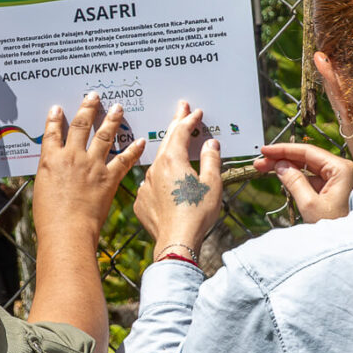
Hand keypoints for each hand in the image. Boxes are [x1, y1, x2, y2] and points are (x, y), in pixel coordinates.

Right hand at [34, 94, 145, 243]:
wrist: (67, 231)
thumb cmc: (49, 219)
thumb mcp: (42, 191)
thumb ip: (50, 176)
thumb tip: (54, 172)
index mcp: (50, 160)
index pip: (52, 133)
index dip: (54, 119)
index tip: (58, 108)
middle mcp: (71, 157)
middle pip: (80, 125)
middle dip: (87, 108)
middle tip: (94, 96)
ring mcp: (92, 165)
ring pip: (103, 135)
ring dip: (112, 120)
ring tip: (118, 108)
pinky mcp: (108, 178)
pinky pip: (124, 159)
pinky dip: (133, 150)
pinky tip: (140, 141)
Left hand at [133, 101, 221, 256]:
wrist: (176, 242)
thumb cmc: (197, 213)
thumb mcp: (212, 184)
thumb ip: (211, 160)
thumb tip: (210, 144)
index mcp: (172, 160)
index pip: (180, 132)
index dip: (188, 119)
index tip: (194, 111)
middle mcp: (154, 169)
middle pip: (166, 142)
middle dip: (175, 125)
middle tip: (180, 110)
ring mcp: (144, 185)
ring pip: (157, 164)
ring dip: (167, 154)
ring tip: (176, 149)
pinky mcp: (140, 202)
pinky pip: (150, 185)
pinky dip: (159, 179)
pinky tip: (167, 184)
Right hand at [253, 143, 352, 222]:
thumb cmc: (338, 228)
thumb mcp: (310, 205)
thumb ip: (294, 182)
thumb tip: (281, 166)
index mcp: (341, 170)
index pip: (308, 152)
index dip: (283, 150)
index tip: (265, 151)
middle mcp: (344, 171)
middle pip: (308, 159)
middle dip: (284, 160)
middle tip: (261, 163)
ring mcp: (342, 181)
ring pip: (311, 170)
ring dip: (290, 170)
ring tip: (268, 171)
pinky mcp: (339, 191)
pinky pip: (316, 181)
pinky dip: (300, 180)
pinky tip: (285, 181)